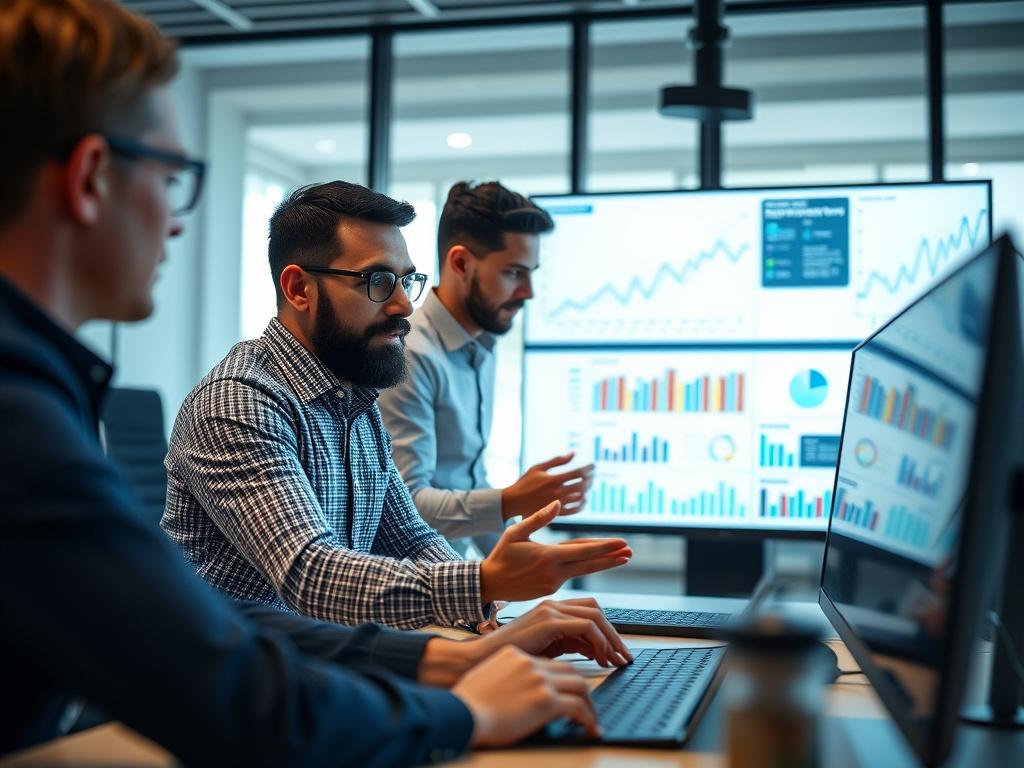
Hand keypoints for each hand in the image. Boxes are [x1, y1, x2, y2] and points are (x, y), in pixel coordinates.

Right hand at [452, 646, 600, 745]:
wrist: (460, 713)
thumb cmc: (468, 703)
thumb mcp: (490, 677)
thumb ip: (510, 676)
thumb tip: (522, 691)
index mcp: (516, 655)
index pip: (552, 662)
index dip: (565, 677)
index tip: (573, 691)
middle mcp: (530, 662)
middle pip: (571, 670)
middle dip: (584, 687)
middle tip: (589, 704)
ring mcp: (539, 678)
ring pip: (581, 685)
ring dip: (590, 703)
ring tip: (593, 719)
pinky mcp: (545, 699)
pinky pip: (578, 706)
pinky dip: (589, 718)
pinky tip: (591, 729)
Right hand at [478, 598, 633, 667]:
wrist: (477, 663)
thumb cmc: (509, 662)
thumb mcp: (546, 650)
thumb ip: (570, 645)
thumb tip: (595, 652)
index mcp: (549, 611)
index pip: (588, 612)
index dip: (606, 632)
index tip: (615, 654)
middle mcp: (551, 605)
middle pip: (595, 610)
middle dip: (613, 635)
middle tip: (623, 657)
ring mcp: (549, 610)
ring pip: (595, 616)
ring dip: (610, 639)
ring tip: (615, 660)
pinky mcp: (547, 620)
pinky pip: (586, 626)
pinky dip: (599, 642)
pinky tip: (600, 660)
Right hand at [480, 502, 630, 602]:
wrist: (488, 583)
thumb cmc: (501, 555)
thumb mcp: (516, 532)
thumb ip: (538, 518)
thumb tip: (557, 503)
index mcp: (548, 556)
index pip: (584, 550)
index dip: (605, 546)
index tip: (622, 542)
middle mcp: (554, 572)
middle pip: (590, 564)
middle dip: (611, 558)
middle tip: (630, 552)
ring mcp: (553, 584)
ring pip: (581, 570)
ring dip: (601, 564)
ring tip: (620, 558)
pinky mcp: (549, 590)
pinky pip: (568, 575)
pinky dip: (580, 567)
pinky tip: (590, 561)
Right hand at [502, 452, 594, 519]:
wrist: (513, 502)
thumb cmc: (525, 482)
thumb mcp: (538, 468)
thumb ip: (556, 460)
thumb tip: (573, 453)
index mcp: (553, 479)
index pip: (578, 473)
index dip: (589, 468)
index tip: (593, 466)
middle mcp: (557, 492)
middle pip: (582, 485)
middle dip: (590, 478)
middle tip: (592, 475)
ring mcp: (557, 504)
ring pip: (580, 497)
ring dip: (587, 490)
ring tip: (588, 484)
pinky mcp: (556, 513)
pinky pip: (575, 510)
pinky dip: (582, 504)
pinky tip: (583, 498)